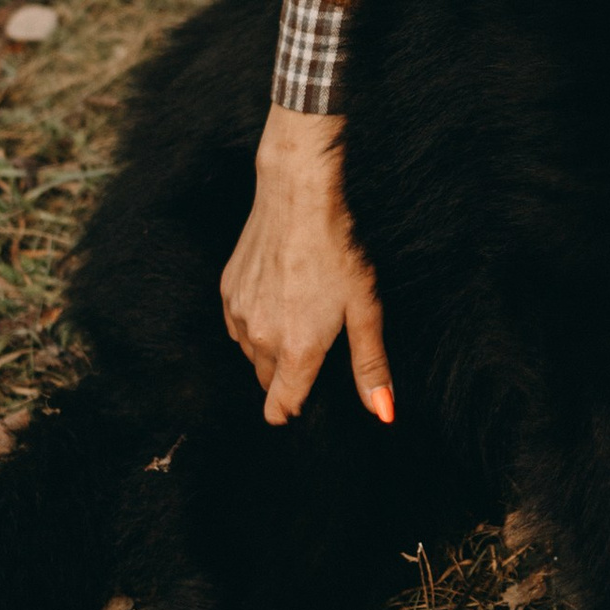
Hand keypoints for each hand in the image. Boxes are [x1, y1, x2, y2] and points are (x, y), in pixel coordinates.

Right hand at [221, 106, 394, 428]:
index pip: (280, 405)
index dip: (289, 411)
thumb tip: (382, 411)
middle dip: (285, 375)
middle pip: (266, 379)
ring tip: (297, 315)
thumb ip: (370, 365)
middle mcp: (261, 338)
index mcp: (297, 349)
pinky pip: (236, 323)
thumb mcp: (365, 309)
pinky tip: (276, 298)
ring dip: (268, 348)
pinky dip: (252, 321)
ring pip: (250, 352)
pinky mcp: (227, 289)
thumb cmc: (337, 250)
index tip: (295, 410)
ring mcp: (238, 313)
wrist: (297, 198)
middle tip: (311, 346)